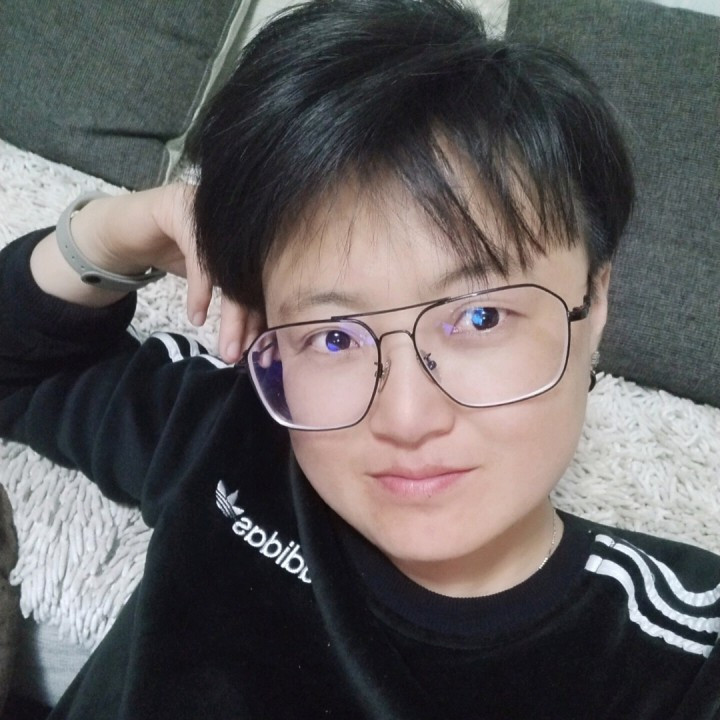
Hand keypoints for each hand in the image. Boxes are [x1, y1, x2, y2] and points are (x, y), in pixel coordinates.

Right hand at [30, 184, 261, 362]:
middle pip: (251, 276)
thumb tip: (257, 336)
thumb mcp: (212, 278)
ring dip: (231, 315)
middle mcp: (236, 220)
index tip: (262, 348)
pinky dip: (200, 291)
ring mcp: (210, 212)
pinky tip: (197, 317)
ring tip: (228, 347)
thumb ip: (235, 296)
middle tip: (244, 354)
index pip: (266, 279)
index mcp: (250, 233)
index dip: (265, 315)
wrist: (129, 229)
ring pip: (228, 271)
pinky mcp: (182, 210)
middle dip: (249, 320)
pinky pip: (200, 258)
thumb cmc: (177, 253)